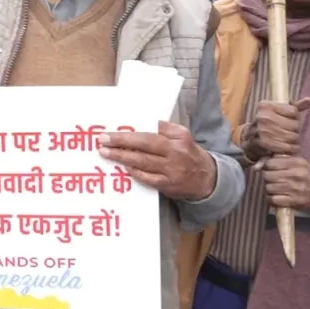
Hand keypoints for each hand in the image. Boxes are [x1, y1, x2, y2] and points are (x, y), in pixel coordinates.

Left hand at [98, 121, 216, 201]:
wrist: (206, 179)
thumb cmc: (188, 153)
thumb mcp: (182, 136)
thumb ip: (165, 129)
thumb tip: (144, 123)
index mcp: (178, 138)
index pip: (151, 133)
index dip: (130, 133)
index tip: (111, 131)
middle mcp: (175, 153)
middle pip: (145, 146)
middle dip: (121, 142)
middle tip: (102, 141)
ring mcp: (171, 171)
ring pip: (143, 162)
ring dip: (122, 157)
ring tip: (106, 153)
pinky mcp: (167, 185)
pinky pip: (147, 178)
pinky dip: (134, 172)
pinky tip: (123, 167)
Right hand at [241, 98, 309, 162]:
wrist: (249, 139)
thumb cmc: (268, 123)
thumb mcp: (279, 112)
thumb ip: (295, 106)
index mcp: (266, 106)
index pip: (293, 111)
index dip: (294, 118)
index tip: (289, 121)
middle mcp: (263, 117)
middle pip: (294, 125)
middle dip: (295, 130)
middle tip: (290, 133)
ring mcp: (262, 130)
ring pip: (292, 136)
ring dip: (294, 141)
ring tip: (291, 141)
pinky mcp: (264, 143)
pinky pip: (286, 147)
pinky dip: (291, 149)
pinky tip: (290, 148)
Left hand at [262, 155, 309, 212]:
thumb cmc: (305, 175)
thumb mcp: (296, 163)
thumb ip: (277, 161)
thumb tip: (256, 166)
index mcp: (297, 162)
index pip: (270, 163)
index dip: (267, 167)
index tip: (271, 170)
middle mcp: (297, 174)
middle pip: (267, 176)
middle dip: (267, 178)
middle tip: (273, 180)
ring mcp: (296, 188)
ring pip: (269, 188)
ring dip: (269, 189)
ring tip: (276, 188)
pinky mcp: (295, 201)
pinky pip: (273, 199)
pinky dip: (271, 199)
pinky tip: (276, 197)